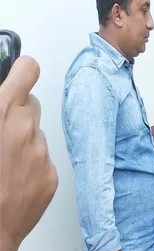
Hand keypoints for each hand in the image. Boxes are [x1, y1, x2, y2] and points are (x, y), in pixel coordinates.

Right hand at [0, 56, 57, 250]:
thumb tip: (3, 101)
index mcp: (1, 112)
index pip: (27, 71)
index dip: (23, 70)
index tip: (20, 72)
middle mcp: (25, 129)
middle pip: (32, 105)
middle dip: (18, 112)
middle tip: (1, 130)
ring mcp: (41, 153)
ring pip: (36, 135)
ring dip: (23, 141)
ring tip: (2, 163)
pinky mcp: (51, 175)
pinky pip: (44, 160)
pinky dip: (31, 165)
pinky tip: (12, 180)